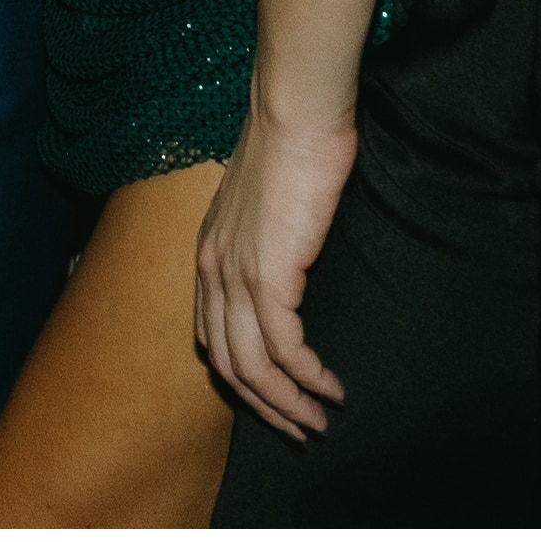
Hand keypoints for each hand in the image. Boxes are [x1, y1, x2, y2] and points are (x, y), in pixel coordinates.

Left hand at [193, 90, 358, 442]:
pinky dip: (307, 378)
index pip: (211, 336)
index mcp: (208, 253)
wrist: (295, 111)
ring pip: (251, 368)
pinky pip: (284, 349)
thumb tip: (293, 266)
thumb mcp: (268, 203)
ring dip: (287, 405)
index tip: (276, 399)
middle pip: (227, 365)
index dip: (242, 377)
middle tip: (302, 430)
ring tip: (320, 422)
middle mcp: (211, 270)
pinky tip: (332, 388)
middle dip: (265, 407)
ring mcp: (235, 275)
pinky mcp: (267, 275)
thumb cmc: (293, 145)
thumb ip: (269, 238)